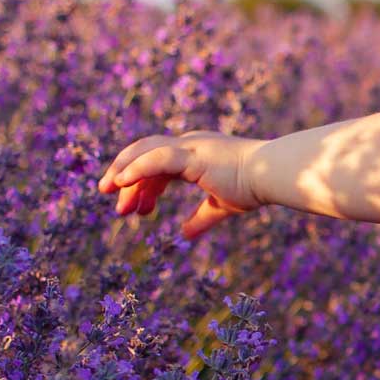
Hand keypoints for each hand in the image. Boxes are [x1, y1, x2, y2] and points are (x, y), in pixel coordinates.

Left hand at [97, 130, 263, 240]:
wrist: (272, 175)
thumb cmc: (254, 187)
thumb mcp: (221, 206)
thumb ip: (201, 218)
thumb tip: (184, 234)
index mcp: (195, 154)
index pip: (157, 165)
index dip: (143, 187)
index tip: (138, 212)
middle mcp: (189, 145)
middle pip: (144, 153)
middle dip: (124, 176)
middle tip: (116, 206)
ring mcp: (189, 146)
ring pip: (143, 151)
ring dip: (122, 172)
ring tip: (107, 193)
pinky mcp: (191, 154)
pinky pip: (154, 159)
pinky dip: (135, 169)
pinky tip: (119, 183)